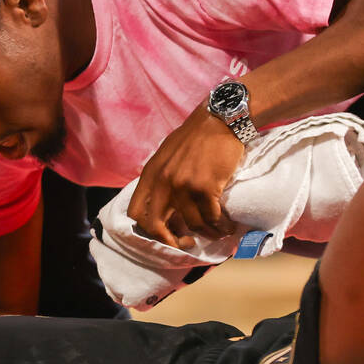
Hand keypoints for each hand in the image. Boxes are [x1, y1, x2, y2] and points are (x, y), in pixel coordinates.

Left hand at [127, 103, 244, 248]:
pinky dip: (221, 225)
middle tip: (188, 243)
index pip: (136, 212)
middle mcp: (163, 182)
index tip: (164, 234)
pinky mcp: (206, 186)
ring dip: (206, 233)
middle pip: (157, 226)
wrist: (220, 120)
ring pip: (191, 223)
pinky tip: (227, 226)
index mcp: (151, 174)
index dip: (147, 230)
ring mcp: (183, 185)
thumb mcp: (167, 155)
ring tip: (217, 233)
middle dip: (172, 241)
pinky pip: (211, 216)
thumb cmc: (196, 137)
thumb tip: (161, 207)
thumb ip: (160, 179)